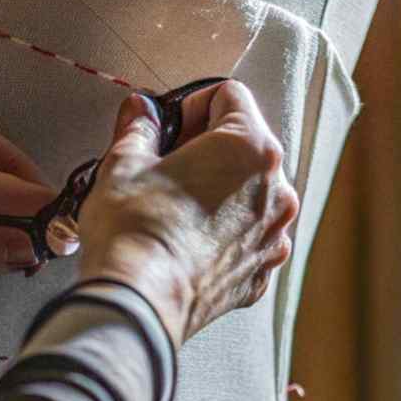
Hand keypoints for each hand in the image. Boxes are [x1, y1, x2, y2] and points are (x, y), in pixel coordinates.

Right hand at [76, 81, 298, 345]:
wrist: (138, 304)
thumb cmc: (134, 231)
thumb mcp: (123, 164)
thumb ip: (139, 129)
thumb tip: (139, 112)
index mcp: (250, 148)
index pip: (230, 96)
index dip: (191, 105)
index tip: (167, 128)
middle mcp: (276, 189)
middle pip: (245, 145)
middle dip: (207, 147)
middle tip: (164, 166)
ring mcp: (273, 235)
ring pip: (250, 192)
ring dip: (219, 190)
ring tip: (174, 207)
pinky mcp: (261, 272)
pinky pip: (247, 236)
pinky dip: (224, 233)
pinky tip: (187, 241)